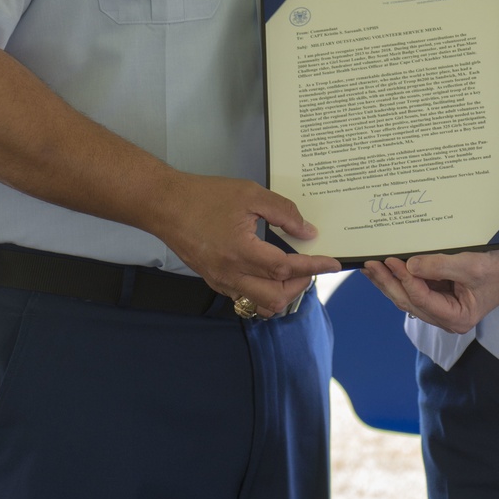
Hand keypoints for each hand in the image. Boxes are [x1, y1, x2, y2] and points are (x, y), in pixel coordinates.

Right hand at [164, 173, 339, 317]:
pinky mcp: (213, 281)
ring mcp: (220, 281)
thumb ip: (282, 212)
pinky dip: (264, 293)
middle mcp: (230, 274)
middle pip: (276, 297)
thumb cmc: (205, 195)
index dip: (314, 267)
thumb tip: (307, 232)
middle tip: (311, 266)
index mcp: (241, 251)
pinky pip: (244, 299)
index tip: (334, 264)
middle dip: (301, 285)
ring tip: (293, 273)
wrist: (164, 205)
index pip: (286, 269)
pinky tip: (270, 275)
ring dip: (283, 294)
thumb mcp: (249, 194)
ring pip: (260, 305)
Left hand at [364, 240, 498, 331]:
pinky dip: (403, 276)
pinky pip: (417, 285)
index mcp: (456, 318)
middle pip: (409, 302)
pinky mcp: (443, 291)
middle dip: (388, 283)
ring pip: (409, 295)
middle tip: (369, 265)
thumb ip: (440, 267)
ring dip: (390, 280)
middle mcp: (447, 316)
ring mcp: (444, 304)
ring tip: (371, 265)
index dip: (405, 281)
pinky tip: (389, 264)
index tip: (391, 261)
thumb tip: (409, 266)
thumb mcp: (473, 266)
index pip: (422, 300)